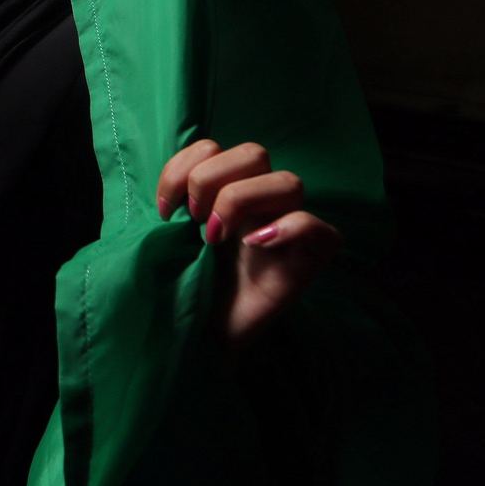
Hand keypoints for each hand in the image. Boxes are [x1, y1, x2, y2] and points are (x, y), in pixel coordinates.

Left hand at [155, 140, 340, 342]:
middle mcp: (262, 204)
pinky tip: (253, 246)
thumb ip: (170, 208)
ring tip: (214, 238)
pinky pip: (319, 228)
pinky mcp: (309, 262)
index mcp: (227, 192)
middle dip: (210, 180)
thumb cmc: (184, 288)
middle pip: (254, 153)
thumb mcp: (168, 240)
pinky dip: (288, 228)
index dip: (182, 168)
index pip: (213, 148)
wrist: (199, 338)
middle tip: (193, 221)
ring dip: (240, 201)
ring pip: (288, 181)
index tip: (165, 210)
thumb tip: (168, 198)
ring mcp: (290, 231)